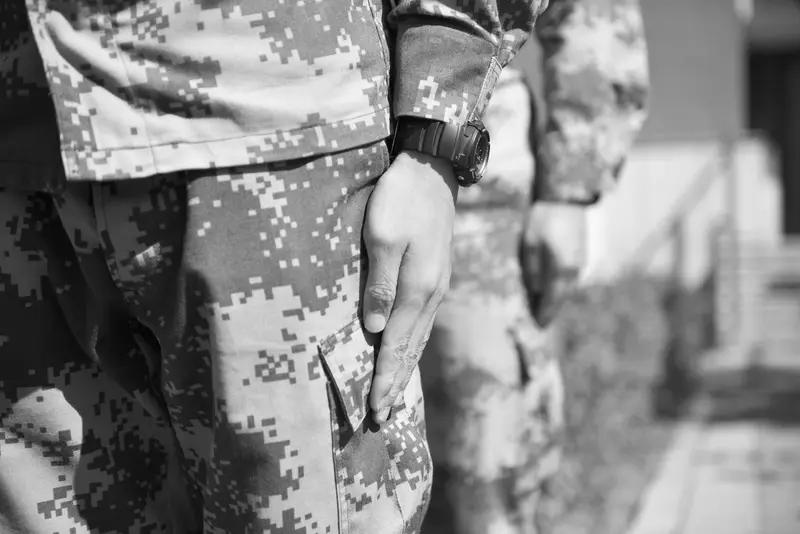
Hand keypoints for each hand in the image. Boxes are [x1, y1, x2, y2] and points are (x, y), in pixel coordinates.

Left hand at [363, 150, 457, 423]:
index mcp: (417, 288)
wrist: (432, 167)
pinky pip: (423, 320)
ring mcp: (436, 284)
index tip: (375, 409)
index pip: (396, 345)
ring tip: (396, 392)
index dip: (385, 378)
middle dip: (396, 382)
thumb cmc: (401, 198)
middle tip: (383, 415)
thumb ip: (380, 283)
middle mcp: (430, 293)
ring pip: (419, 336)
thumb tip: (373, 329)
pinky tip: (407, 348)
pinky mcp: (435, 274)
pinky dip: (413, 344)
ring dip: (406, 366)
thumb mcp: (383, 236)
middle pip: (410, 348)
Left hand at [521, 201, 586, 326]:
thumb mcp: (530, 244)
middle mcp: (574, 270)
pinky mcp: (580, 255)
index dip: (544, 313)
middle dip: (551, 309)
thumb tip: (536, 290)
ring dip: (557, 299)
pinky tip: (553, 287)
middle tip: (541, 321)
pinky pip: (570, 278)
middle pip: (562, 297)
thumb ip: (532, 270)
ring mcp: (580, 262)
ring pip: (567, 289)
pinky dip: (561, 287)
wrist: (567, 198)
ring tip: (545, 307)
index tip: (538, 326)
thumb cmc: (544, 219)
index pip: (552, 299)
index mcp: (561, 269)